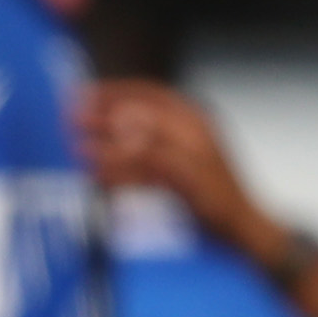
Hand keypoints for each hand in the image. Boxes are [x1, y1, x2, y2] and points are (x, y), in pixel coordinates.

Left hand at [76, 80, 271, 254]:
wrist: (246, 227)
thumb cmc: (209, 194)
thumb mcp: (178, 160)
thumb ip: (148, 144)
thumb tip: (109, 130)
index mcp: (197, 117)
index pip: (152, 91)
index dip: (115, 90)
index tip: (82, 93)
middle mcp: (200, 128)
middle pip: (146, 110)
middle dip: (105, 111)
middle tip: (71, 116)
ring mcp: (201, 153)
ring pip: (148, 137)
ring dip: (109, 141)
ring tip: (77, 146)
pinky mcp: (197, 180)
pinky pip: (154, 167)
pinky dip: (124, 168)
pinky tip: (99, 173)